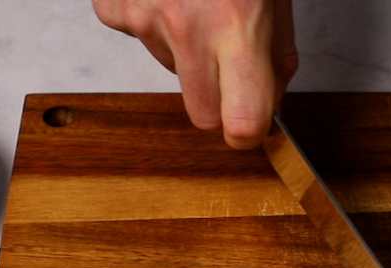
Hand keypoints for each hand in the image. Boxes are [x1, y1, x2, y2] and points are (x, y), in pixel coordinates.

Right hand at [93, 0, 296, 148]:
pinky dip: (155, 21)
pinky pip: (140, 37)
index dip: (249, 131)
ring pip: (172, 72)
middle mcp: (189, 28)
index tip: (252, 124)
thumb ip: (276, 58)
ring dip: (188, 52)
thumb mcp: (276, 1)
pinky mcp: (114, 7)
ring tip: (198, 5)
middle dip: (220, 101)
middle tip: (229, 64)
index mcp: (238, 29)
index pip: (241, 123)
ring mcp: (145, 17)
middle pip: (202, 115)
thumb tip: (268, 104)